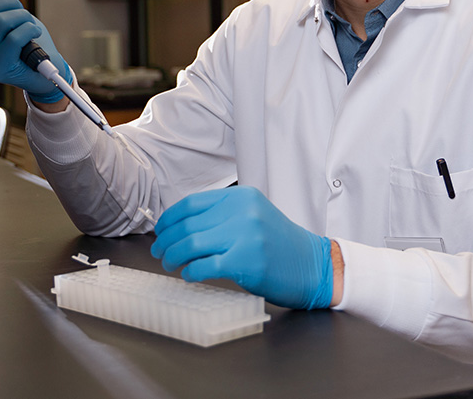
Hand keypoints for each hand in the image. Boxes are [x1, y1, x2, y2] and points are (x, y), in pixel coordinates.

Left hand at [150, 186, 332, 309]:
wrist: (313, 264)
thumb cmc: (280, 243)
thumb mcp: (253, 216)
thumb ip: (223, 215)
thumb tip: (183, 225)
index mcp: (242, 197)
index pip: (193, 203)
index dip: (170, 218)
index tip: (161, 230)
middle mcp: (242, 212)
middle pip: (189, 224)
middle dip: (167, 239)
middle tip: (159, 251)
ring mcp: (245, 236)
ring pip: (193, 243)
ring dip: (174, 256)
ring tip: (170, 264)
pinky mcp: (246, 261)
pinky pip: (206, 266)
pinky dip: (191, 272)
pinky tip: (189, 275)